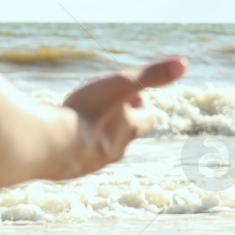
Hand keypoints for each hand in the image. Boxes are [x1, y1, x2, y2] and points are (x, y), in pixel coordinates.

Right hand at [50, 57, 187, 179]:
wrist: (50, 145)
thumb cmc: (88, 112)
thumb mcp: (122, 85)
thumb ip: (152, 74)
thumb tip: (184, 64)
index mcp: (129, 129)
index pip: (147, 119)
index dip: (140, 104)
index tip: (129, 93)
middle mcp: (114, 150)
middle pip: (124, 135)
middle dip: (117, 121)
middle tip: (102, 104)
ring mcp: (91, 163)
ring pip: (98, 148)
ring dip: (93, 134)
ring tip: (79, 120)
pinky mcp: (68, 170)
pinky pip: (75, 158)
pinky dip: (72, 147)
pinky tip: (58, 137)